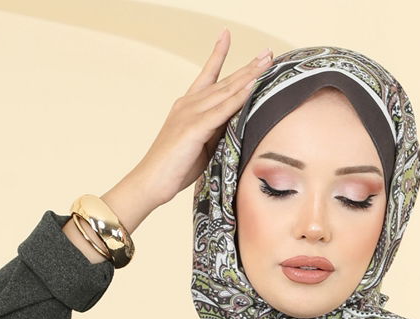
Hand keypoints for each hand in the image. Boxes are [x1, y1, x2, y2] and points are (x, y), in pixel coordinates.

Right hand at [136, 29, 272, 208]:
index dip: (217, 54)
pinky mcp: (192, 128)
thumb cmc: (175, 167)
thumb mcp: (201, 144)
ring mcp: (190, 114)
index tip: (226, 36)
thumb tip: (236, 123)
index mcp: (188, 106)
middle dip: (247, 67)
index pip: (207, 75)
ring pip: (225, 91)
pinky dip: (237, 99)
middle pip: (224, 81)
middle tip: (268, 53)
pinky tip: (251, 87)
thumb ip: (217, 130)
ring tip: (267, 63)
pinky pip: (220, 111)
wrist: (151, 181)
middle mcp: (188, 104)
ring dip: (248, 77)